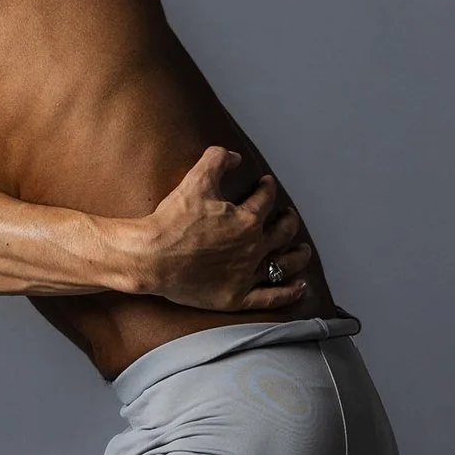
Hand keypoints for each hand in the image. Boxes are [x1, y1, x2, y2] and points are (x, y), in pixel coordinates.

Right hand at [117, 145, 312, 311]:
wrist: (151, 257)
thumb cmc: (172, 221)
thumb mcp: (195, 180)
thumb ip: (217, 161)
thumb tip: (235, 156)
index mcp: (247, 220)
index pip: (266, 199)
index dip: (268, 188)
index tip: (266, 184)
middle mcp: (252, 247)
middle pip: (283, 232)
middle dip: (288, 221)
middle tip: (288, 216)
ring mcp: (246, 274)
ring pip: (283, 264)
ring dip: (298, 256)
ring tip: (304, 252)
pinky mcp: (236, 296)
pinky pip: (270, 297)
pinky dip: (288, 292)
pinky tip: (300, 286)